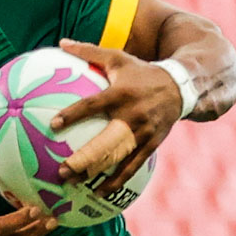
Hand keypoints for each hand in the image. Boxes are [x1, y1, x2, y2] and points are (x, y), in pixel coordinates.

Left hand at [53, 40, 185, 194]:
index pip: (92, 105)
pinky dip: (117, 180)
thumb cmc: (142, 71)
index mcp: (120, 94)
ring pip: (118, 158)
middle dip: (83, 158)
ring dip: (96, 173)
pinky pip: (133, 166)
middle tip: (61, 171)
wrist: (183, 86)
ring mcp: (143, 132)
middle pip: (105, 141)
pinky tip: (99, 192)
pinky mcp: (151, 144)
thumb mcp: (118, 58)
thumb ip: (88, 52)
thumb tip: (61, 42)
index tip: (53, 125)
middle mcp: (132, 115)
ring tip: (74, 184)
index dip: (73, 114)